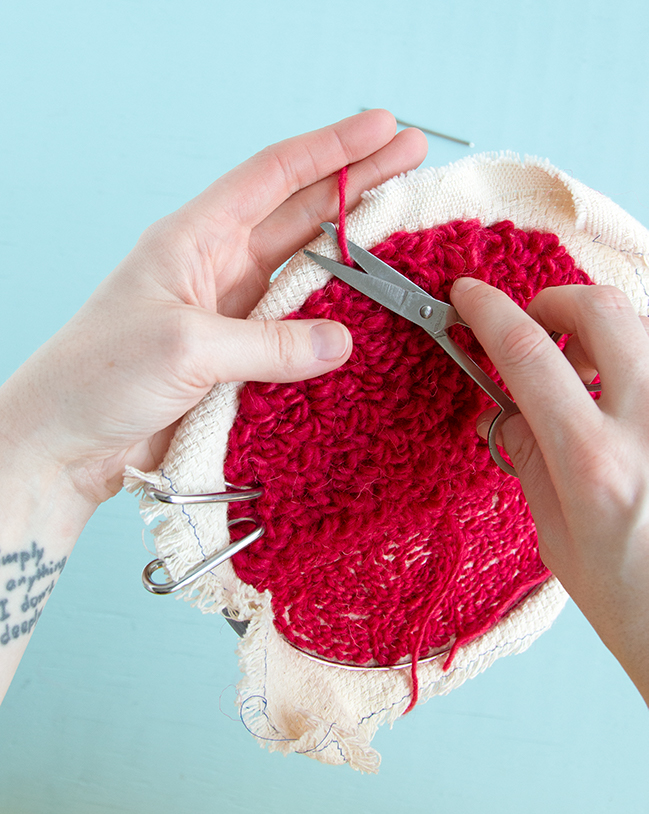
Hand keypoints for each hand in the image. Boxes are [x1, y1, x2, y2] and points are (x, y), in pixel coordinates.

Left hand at [0, 110, 427, 504]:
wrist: (67, 443)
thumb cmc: (99, 375)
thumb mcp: (186, 348)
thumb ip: (269, 344)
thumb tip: (342, 341)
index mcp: (194, 239)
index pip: (272, 176)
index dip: (331, 149)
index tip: (383, 128)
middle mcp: (217, 267)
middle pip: (299, 214)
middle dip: (357, 183)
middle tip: (412, 158)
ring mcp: (232, 313)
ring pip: (306, 271)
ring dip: (355, 253)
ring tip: (407, 229)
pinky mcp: (239, 358)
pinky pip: (297, 331)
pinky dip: (333, 322)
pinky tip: (368, 315)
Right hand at [451, 278, 648, 702]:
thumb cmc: (633, 602)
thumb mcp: (557, 537)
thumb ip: (529, 458)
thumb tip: (503, 407)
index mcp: (594, 465)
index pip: (528, 355)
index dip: (489, 312)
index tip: (467, 296)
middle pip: (601, 310)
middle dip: (555, 302)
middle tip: (534, 328)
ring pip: (643, 325)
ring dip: (602, 331)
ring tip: (583, 372)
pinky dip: (632, 360)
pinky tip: (620, 396)